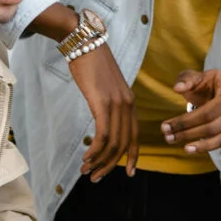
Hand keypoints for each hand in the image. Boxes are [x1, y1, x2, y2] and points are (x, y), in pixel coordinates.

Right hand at [71, 45, 138, 180]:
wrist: (84, 42)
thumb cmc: (91, 64)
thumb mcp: (106, 87)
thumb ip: (109, 105)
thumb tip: (103, 121)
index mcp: (130, 102)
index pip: (135, 135)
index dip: (132, 156)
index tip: (128, 172)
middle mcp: (127, 105)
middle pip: (123, 144)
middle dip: (110, 165)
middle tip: (96, 177)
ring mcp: (116, 104)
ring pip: (113, 143)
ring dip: (99, 161)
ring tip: (86, 170)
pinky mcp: (102, 103)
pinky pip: (103, 134)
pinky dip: (95, 150)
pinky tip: (86, 157)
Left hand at [160, 69, 220, 154]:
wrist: (216, 94)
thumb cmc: (206, 84)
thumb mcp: (196, 77)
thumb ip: (187, 79)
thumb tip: (178, 88)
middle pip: (212, 116)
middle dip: (187, 124)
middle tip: (165, 129)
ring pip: (216, 132)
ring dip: (194, 138)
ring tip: (172, 139)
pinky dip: (204, 146)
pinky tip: (189, 147)